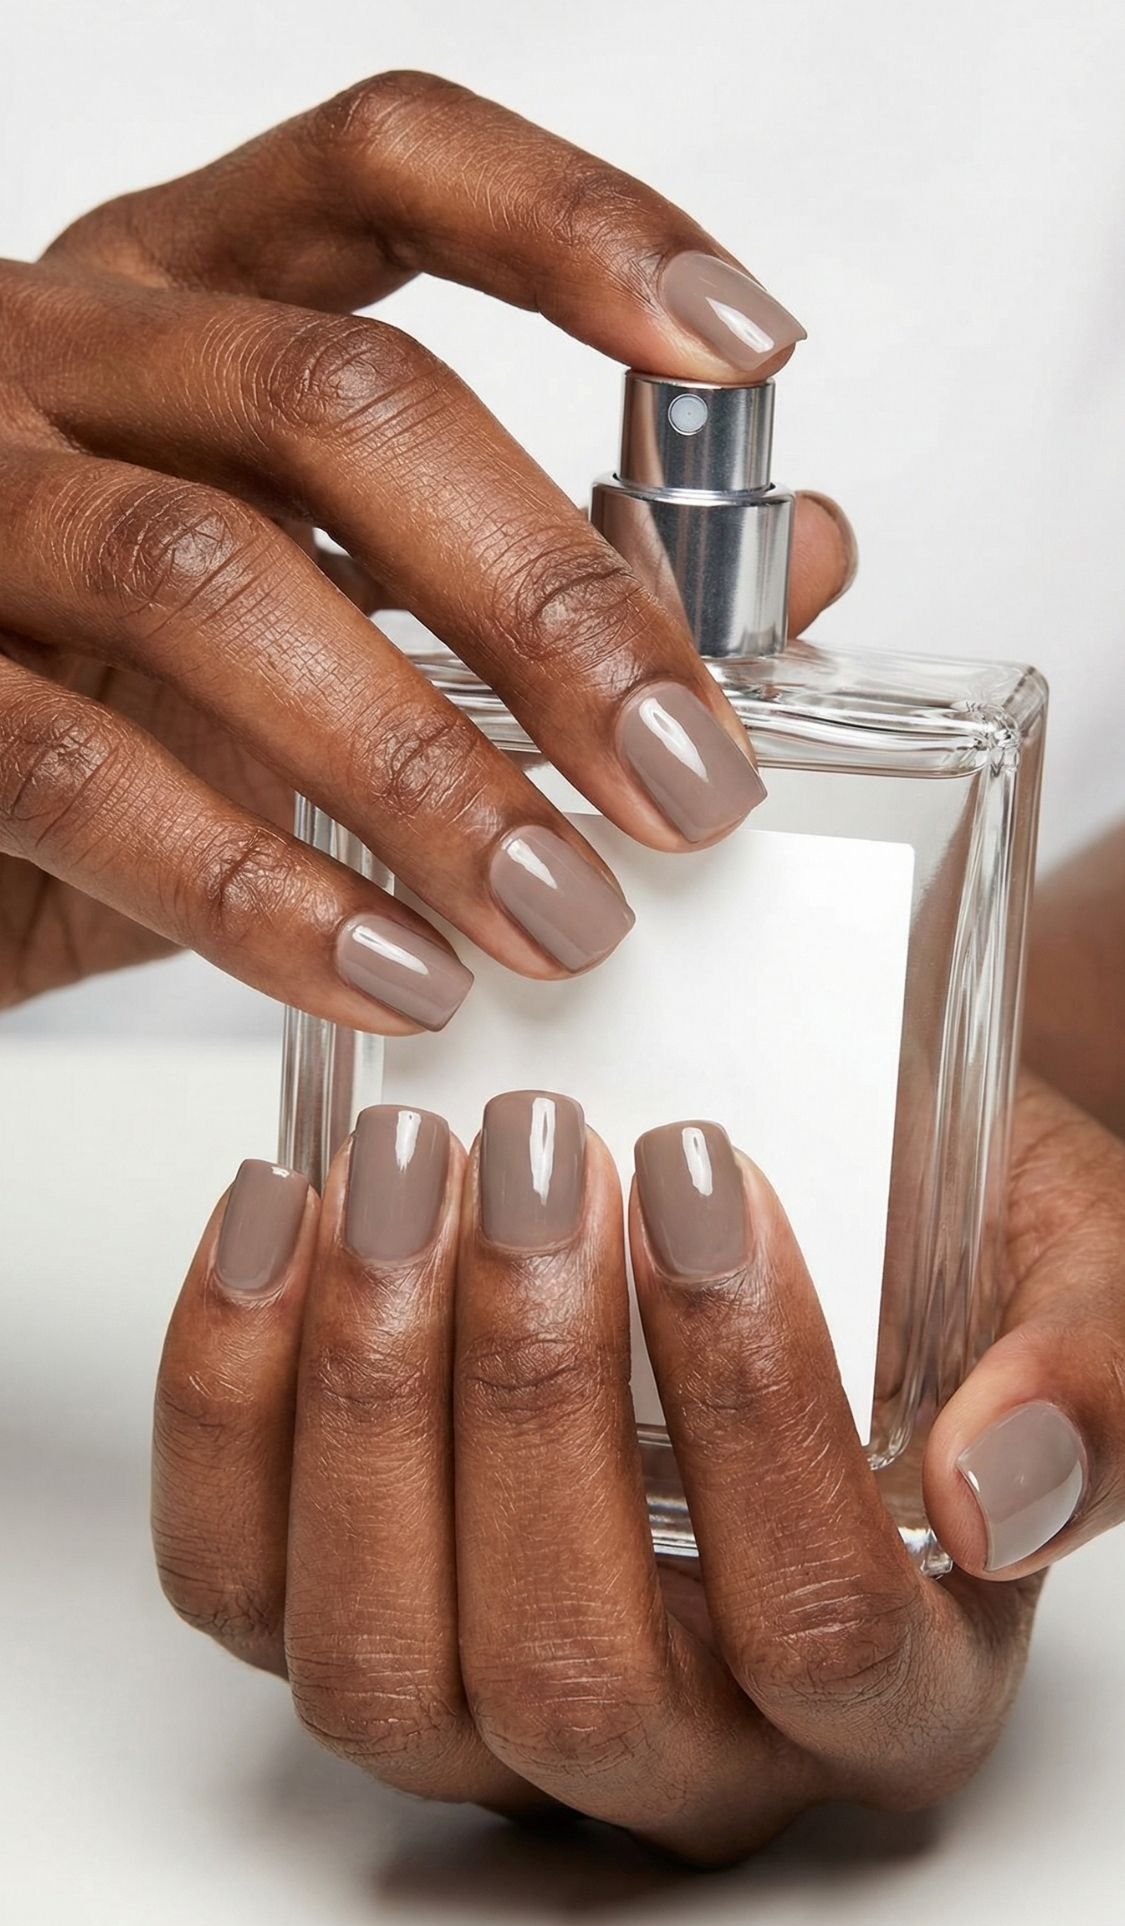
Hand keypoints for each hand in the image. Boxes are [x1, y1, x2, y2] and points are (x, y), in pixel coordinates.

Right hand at [0, 72, 852, 1015]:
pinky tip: (396, 975)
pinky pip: (79, 771)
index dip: (572, 228)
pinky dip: (261, 890)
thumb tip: (797, 557)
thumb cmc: (117, 693)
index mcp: (180, 295)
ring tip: (567, 914)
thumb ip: (540, 570)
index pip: (383, 169)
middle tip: (691, 782)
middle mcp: (58, 354)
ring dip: (425, 765)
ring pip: (212, 578)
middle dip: (548, 599)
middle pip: (338, 399)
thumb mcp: (328, 606)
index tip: (742, 349)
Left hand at [152, 1076, 1123, 1864]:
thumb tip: (1002, 1480)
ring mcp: (492, 1711)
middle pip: (572, 1670)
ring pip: (380, 1662)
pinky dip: (224, 1400)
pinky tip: (274, 1216)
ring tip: (399, 1168)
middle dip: (531, 1395)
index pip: (819, 1623)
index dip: (751, 1401)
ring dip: (368, 1395)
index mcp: (891, 1695)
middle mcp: (685, 1748)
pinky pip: (236, 1580)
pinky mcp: (348, 1622)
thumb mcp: (1073, 1275)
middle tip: (534, 1154)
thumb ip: (1090, 1376)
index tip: (700, 1171)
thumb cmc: (942, 1256)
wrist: (819, 1206)